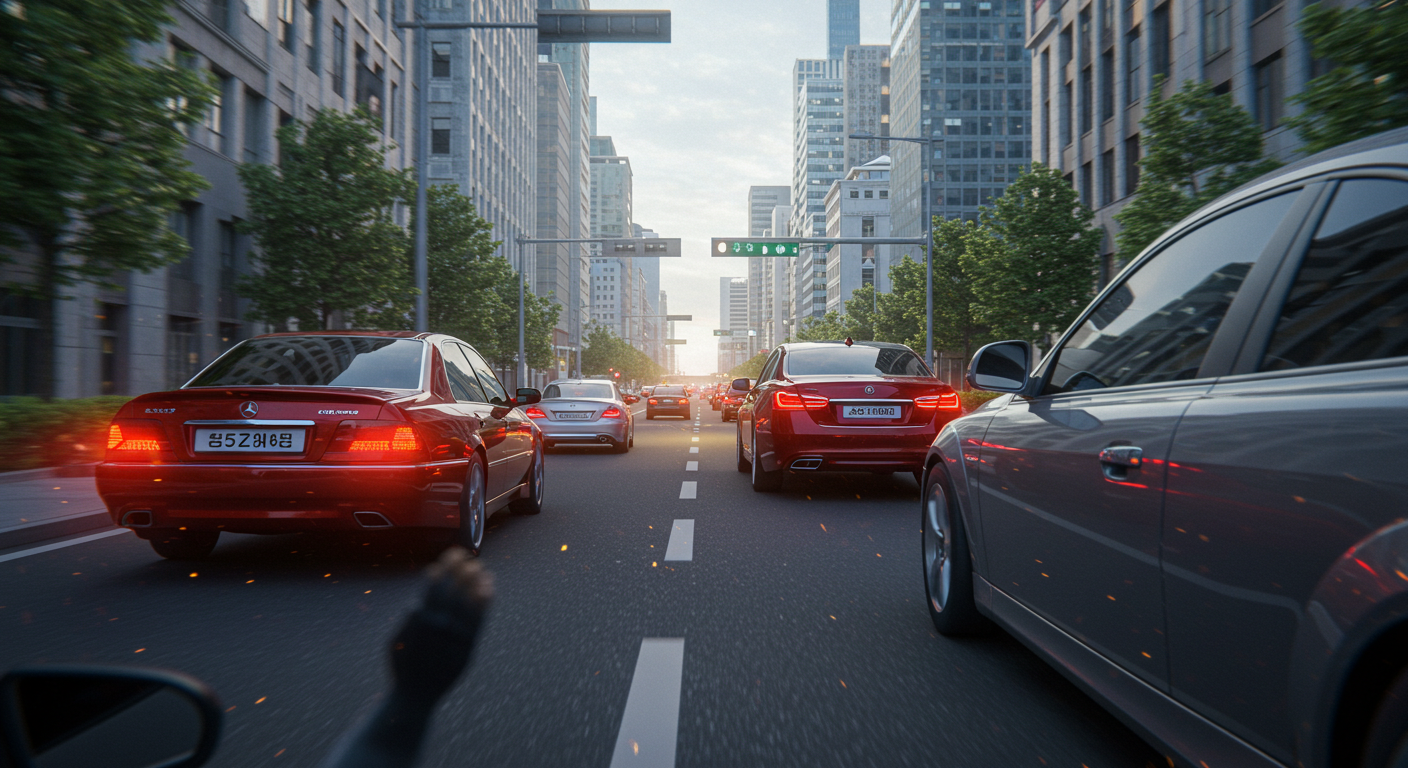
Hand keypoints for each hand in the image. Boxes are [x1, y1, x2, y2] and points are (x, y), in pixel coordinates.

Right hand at [388, 548, 493, 705]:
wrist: (416, 694)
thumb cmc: (404, 664)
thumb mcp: (396, 640)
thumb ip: (408, 620)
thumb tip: (416, 602)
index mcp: (419, 621)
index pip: (432, 588)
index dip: (440, 571)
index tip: (444, 560)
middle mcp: (439, 626)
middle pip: (452, 590)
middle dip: (458, 569)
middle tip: (464, 555)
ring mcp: (455, 636)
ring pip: (469, 601)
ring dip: (475, 581)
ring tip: (480, 568)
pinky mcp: (468, 646)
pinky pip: (479, 619)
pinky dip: (485, 601)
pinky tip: (489, 588)